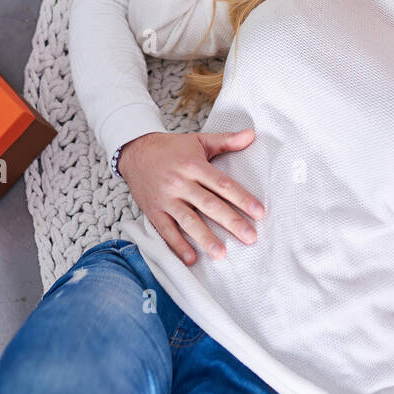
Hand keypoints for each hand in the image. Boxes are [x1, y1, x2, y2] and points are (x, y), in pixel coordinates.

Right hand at [117, 129, 263, 264]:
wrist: (134, 151)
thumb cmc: (171, 148)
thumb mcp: (198, 140)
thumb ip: (226, 140)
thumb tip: (252, 134)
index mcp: (194, 166)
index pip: (222, 184)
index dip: (242, 198)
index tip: (259, 212)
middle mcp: (181, 183)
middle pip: (209, 205)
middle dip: (231, 222)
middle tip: (250, 237)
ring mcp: (166, 199)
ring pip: (188, 221)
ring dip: (205, 238)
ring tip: (222, 254)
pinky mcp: (154, 211)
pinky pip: (166, 231)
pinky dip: (178, 246)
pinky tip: (191, 259)